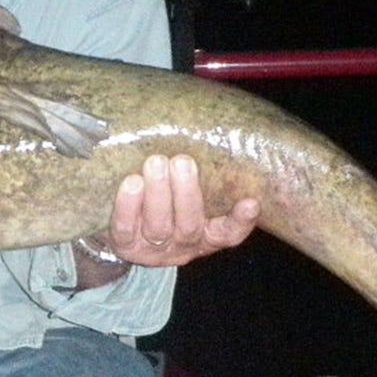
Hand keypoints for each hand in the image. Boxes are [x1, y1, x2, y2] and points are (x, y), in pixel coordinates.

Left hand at [107, 154, 259, 267]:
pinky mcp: (126, 246)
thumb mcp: (188, 191)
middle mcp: (184, 244)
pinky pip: (126, 229)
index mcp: (207, 234)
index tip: (251, 201)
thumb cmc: (166, 199)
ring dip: (158, 194)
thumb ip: (202, 173)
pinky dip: (128, 206)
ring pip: (159, 226)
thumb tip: (204, 127)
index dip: (241, 221)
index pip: (229, 232)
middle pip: (190, 226)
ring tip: (156, 164)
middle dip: (187, 193)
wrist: (125, 228)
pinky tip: (132, 183)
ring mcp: (154, 249)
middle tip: (182, 162)